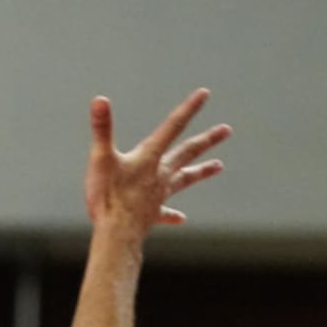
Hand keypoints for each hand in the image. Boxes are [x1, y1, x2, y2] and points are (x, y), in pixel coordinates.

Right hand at [84, 88, 229, 236]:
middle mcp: (160, 173)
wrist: (117, 233)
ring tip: (219, 165)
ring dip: (201, 171)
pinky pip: (165, 213)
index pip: (172, 126)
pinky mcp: (151, 214)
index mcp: (149, 157)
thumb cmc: (108, 196)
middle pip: (188, 152)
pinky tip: (181, 218)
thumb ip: (102, 129)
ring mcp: (158, 194)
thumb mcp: (100, 158)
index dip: (188, 108)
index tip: (204, 93)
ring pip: (185, 178)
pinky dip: (172, 215)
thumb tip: (100, 100)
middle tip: (227, 130)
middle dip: (207, 140)